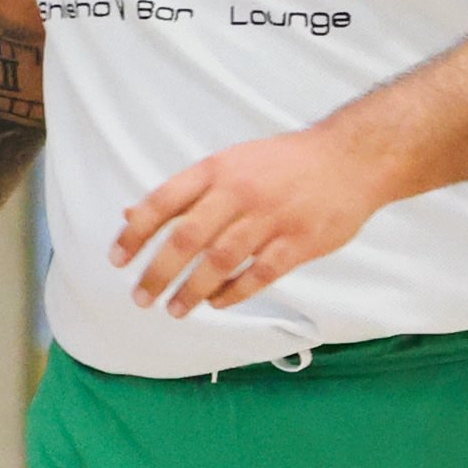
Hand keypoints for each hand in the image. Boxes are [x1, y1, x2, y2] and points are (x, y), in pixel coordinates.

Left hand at [115, 124, 399, 315]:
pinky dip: (233, 293)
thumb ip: (184, 192)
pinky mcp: (299, 242)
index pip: (164, 202)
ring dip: (191, 290)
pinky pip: (259, 275)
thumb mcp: (230, 163)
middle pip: (187, 238)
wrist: (351, 158)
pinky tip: (215, 303)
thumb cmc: (283, 163)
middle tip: (140, 297)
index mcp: (218, 169)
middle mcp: (240, 192)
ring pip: (220, 262)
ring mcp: (270, 218)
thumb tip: (130, 214)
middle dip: (158, 272)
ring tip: (173, 309)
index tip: (117, 259)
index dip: (135, 233)